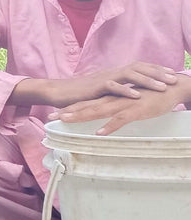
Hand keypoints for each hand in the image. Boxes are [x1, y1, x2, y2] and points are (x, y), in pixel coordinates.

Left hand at [50, 76, 190, 134]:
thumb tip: (104, 115)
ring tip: (66, 120)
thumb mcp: (127, 102)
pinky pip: (120, 119)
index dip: (69, 108)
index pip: (85, 103)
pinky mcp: (136, 110)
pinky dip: (109, 126)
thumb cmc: (149, 95)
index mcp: (110, 98)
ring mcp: (123, 104)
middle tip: (50, 117)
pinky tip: (99, 132)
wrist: (170, 87)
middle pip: (86, 106)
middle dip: (67, 112)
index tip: (53, 115)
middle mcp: (112, 100)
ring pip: (98, 110)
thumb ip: (115, 107)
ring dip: (81, 115)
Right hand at [52, 61, 178, 105]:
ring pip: (129, 74)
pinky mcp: (94, 87)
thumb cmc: (79, 93)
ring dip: (147, 80)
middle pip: (138, 67)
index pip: (138, 66)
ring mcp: (103, 78)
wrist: (57, 91)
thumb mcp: (102, 90)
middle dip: (157, 72)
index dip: (155, 69)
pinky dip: (125, 91)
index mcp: (114, 73)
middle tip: (174, 79)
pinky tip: (137, 96)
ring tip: (162, 86)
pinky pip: (112, 87)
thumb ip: (116, 89)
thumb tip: (130, 93)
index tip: (170, 73)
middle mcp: (111, 72)